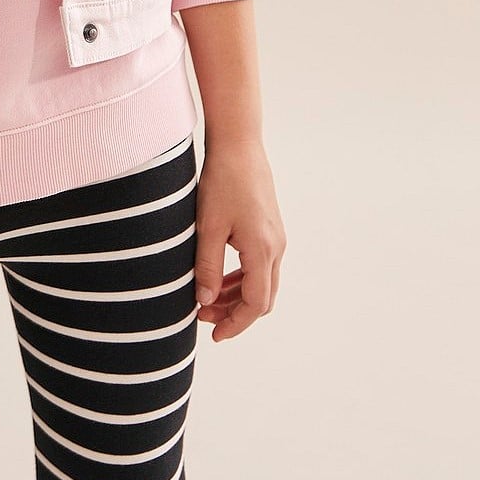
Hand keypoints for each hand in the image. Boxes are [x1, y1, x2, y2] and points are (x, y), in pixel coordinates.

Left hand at [193, 139, 285, 341]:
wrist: (239, 144)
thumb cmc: (222, 181)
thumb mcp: (208, 227)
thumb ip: (208, 267)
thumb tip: (205, 303)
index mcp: (262, 250)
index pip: (255, 304)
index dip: (235, 324)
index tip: (213, 335)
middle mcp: (276, 247)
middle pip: (262, 298)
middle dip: (234, 313)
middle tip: (203, 317)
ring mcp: (275, 237)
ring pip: (262, 282)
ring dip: (237, 296)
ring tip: (206, 299)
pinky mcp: (269, 227)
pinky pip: (260, 265)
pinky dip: (242, 278)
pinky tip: (219, 277)